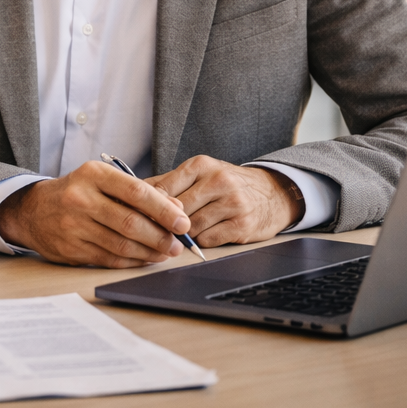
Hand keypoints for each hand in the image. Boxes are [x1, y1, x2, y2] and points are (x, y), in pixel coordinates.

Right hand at [0, 161, 192, 267]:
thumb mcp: (104, 181)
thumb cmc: (77, 192)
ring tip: (165, 252)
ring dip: (149, 252)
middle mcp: (80, 198)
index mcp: (92, 175)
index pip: (136, 192)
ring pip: (121, 245)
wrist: (33, 210)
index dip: (164, 210)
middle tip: (177, 244)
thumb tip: (175, 209)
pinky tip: (144, 259)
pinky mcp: (71, 249)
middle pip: (130, 222)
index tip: (183, 222)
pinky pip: (109, 259)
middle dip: (160, 236)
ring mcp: (73, 226)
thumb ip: (139, 192)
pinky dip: (132, 262)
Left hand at [149, 156, 302, 247]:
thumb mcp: (201, 174)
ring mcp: (232, 203)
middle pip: (175, 210)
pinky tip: (205, 235)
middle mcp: (218, 181)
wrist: (274, 193)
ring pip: (191, 227)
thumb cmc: (228, 184)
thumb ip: (169, 182)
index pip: (162, 188)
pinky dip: (202, 241)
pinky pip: (209, 239)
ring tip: (184, 233)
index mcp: (201, 165)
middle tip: (157, 230)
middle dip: (164, 223)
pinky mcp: (242, 225)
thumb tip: (132, 191)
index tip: (137, 216)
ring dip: (184, 234)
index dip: (146, 206)